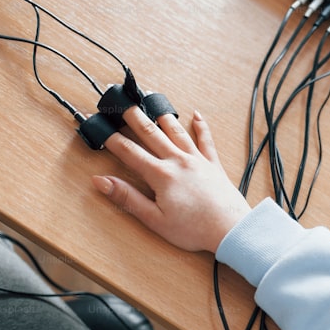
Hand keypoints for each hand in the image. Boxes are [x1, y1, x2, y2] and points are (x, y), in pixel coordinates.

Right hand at [91, 107, 251, 252]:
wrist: (231, 229)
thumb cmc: (194, 229)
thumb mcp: (155, 219)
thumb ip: (127, 198)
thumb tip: (101, 182)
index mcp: (161, 175)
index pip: (129, 152)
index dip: (111, 139)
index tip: (99, 127)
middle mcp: (178, 161)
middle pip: (151, 134)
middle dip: (134, 117)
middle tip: (122, 103)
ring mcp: (197, 160)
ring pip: (177, 131)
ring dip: (163, 116)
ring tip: (153, 100)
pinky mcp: (213, 165)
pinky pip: (206, 140)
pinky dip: (201, 126)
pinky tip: (197, 115)